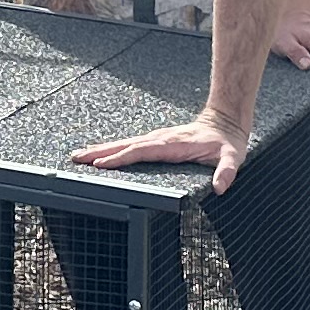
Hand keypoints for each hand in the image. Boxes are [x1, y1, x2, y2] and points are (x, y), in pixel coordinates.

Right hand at [70, 111, 251, 191]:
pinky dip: (111, 150)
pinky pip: (129, 146)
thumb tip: (220, 187)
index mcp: (173, 144)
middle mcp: (160, 139)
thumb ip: (227, 171)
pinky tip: (99, 155)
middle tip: (77, 158)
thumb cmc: (226, 142)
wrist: (225, 122)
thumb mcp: (233, 157)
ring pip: (124, 144)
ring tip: (79, 156)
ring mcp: (156, 139)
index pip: (142, 151)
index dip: (122, 157)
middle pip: (125, 146)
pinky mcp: (154, 141)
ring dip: (101, 150)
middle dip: (100, 152)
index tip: (102, 163)